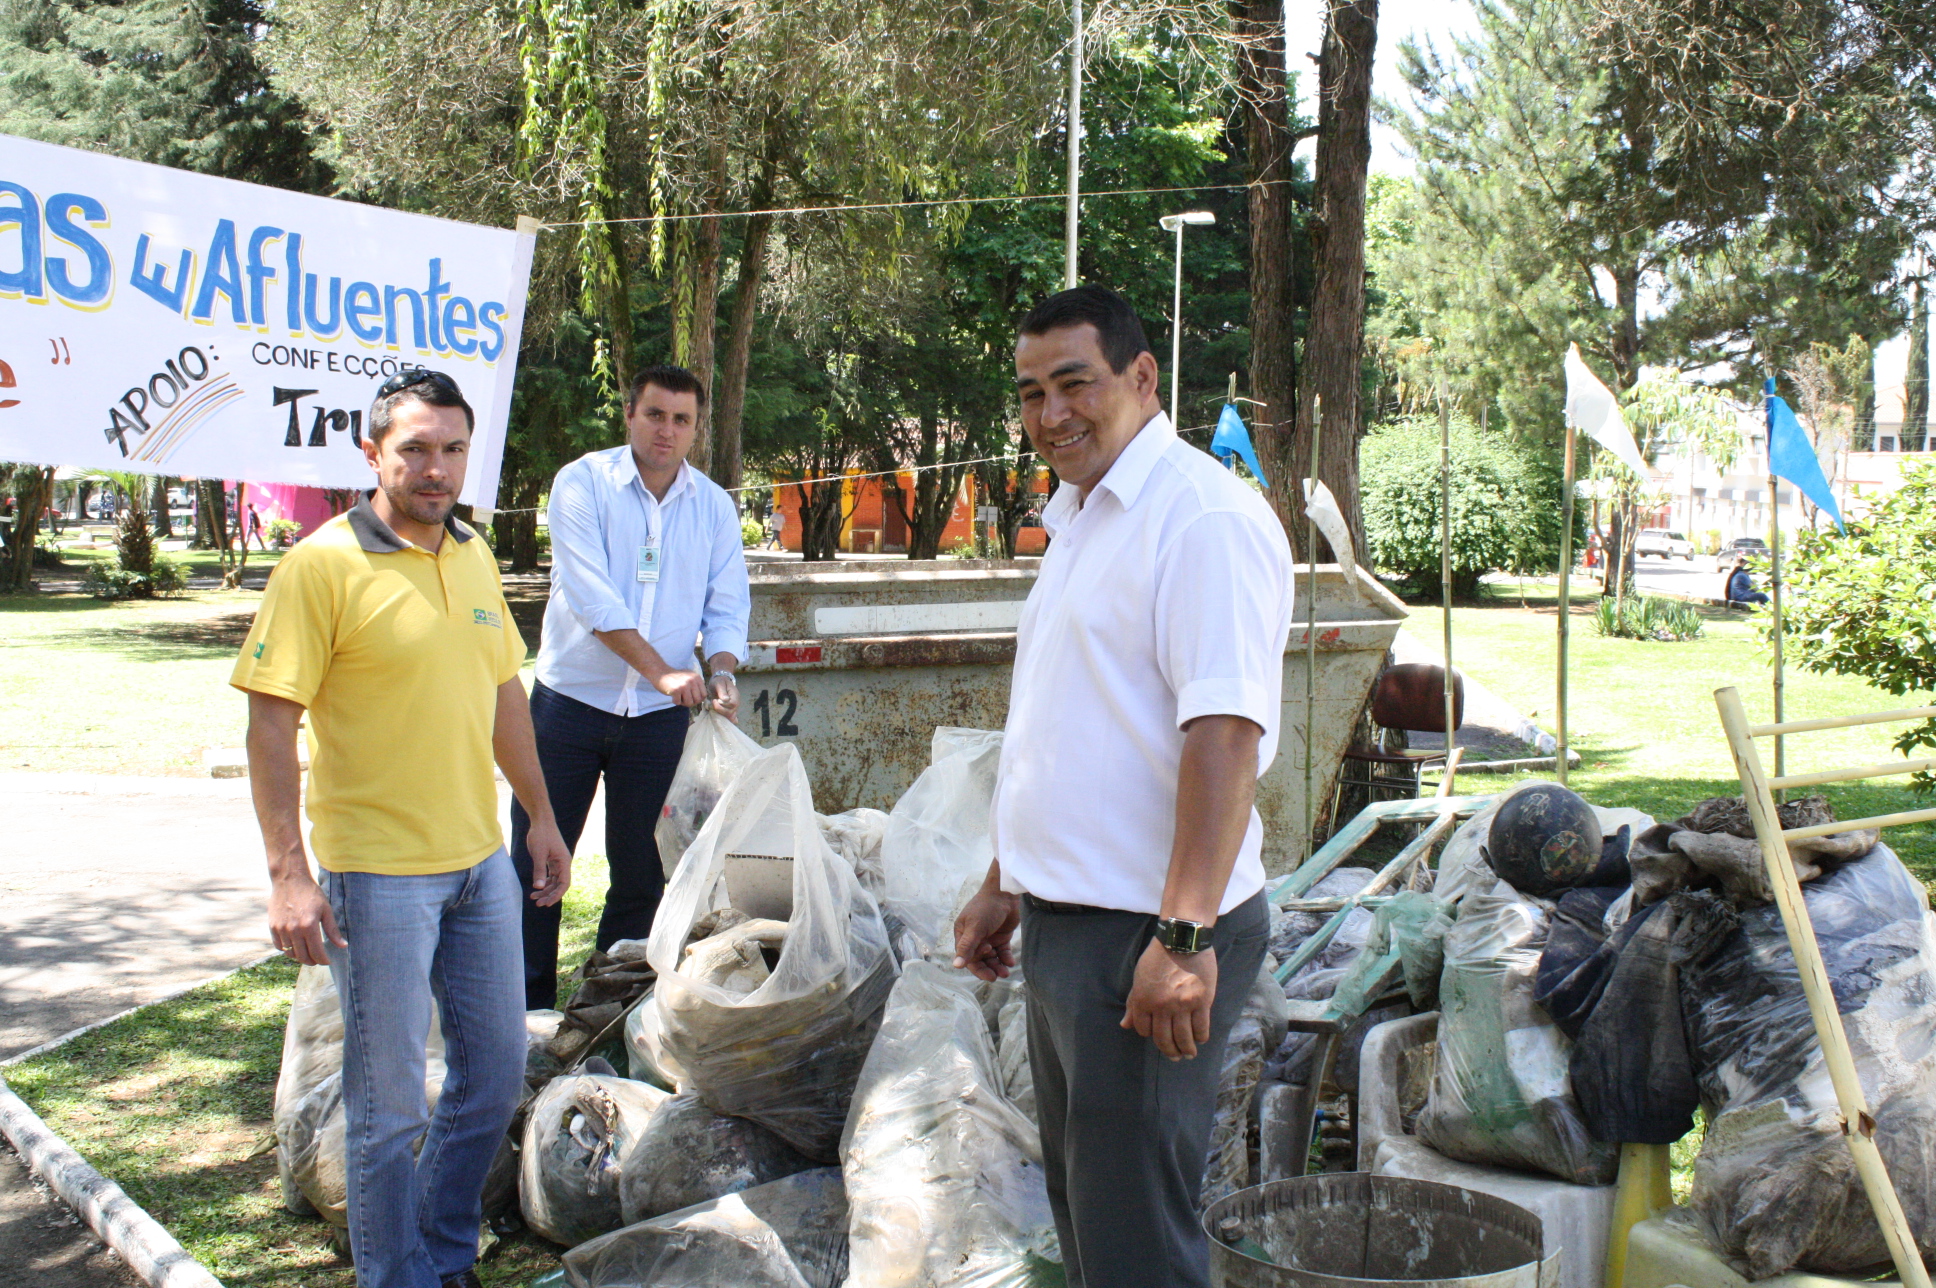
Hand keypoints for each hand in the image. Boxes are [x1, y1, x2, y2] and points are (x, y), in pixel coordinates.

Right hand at [269, 873, 345, 965]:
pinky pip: (279, 946)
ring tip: (307, 954)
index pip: (316, 952)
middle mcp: (294, 930)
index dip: (323, 960)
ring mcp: (281, 929)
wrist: (290, 880)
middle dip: (312, 961)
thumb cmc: (311, 894)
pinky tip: (295, 946)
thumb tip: (343, 946)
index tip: (327, 961)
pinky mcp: (272, 927)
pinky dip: (287, 950)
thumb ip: (333, 930)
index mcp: (309, 926)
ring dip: (299, 956)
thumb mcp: (326, 910)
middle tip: (317, 960)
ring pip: (290, 953)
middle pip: (302, 956)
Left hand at [526, 817, 572, 906]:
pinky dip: (543, 882)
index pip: (564, 884)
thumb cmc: (541, 835)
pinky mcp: (551, 860)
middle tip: (537, 903)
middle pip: (559, 885)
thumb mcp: (538, 854)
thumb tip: (538, 887)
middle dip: (549, 895)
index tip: (546, 903)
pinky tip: (536, 887)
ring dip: (545, 890)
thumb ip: (539, 871)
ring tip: (533, 897)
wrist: (541, 821)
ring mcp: (558, 862)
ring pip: (554, 881)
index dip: (556, 895)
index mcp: (564, 862)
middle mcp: (563, 864)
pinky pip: (550, 875)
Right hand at [654, 667, 704, 706]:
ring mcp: (684, 685)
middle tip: (683, 698)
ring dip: (682, 702)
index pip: (704, 695)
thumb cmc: (675, 678)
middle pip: (697, 700)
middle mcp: (692, 680)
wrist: (661, 672)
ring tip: (678, 696)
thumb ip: (697, 686)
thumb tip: (703, 699)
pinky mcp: (676, 690)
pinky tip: (672, 694)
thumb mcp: (689, 678)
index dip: (697, 699)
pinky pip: (678, 702)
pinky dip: (675, 701)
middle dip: (690, 702)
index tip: (690, 697)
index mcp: (697, 678)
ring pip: (689, 703)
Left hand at [709, 672, 739, 719]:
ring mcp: (733, 708)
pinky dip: (723, 719)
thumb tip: (725, 699)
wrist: (719, 683)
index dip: (723, 704)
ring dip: (720, 715)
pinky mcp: (729, 711)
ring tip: (713, 708)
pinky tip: (718, 718)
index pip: (733, 704)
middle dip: (720, 710)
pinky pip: (728, 718)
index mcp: (735, 695)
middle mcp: (736, 703)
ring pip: (729, 717)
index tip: (715, 700)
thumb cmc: (719, 682)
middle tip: (713, 703)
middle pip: (731, 712)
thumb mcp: (719, 683)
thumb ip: (722, 691)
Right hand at [952, 889, 1020, 980]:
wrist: (1005, 894)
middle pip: (979, 959)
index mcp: (963, 934)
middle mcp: (974, 938)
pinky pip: (1002, 951)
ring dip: (997, 966)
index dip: (977, 966)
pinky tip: (1010, 962)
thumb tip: (956, 965)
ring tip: (1006, 972)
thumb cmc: (986, 908)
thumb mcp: (975, 927)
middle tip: (997, 976)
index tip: (988, 973)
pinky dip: (1005, 958)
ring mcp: (988, 937)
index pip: (967, 957)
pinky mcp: (1001, 936)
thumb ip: (967, 947)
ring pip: (991, 957)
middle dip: (988, 969)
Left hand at [1122, 937, 1217, 1059]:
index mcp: (1143, 1000)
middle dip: (1170, 1052)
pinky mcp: (1202, 1001)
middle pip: (1164, 1039)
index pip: (1144, 1030)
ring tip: (1189, 1053)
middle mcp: (1161, 1006)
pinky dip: (1201, 1037)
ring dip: (1186, 1050)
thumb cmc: (1158, 956)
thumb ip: (1133, 1003)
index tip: (1157, 1036)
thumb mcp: (1139, 977)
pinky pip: (1201, 1027)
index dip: (1150, 1035)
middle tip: (1175, 1057)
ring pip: (1184, 1038)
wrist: (1182, 939)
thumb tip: (1125, 1025)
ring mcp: (1182, 1005)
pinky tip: (1200, 1039)